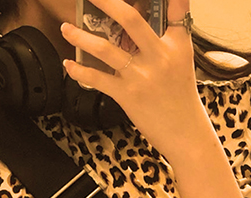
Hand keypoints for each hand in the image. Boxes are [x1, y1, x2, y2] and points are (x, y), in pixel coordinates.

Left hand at [61, 0, 214, 160]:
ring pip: (106, 49)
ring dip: (81, 37)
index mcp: (176, 46)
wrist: (185, 132)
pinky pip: (98, 79)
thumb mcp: (183, 62)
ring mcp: (142, 76)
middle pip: (130, 20)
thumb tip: (149, 22)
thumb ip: (170, 38)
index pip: (174, 10)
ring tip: (65, 28)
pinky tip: (68, 64)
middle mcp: (159, 57)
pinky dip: (80, 71)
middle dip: (106, 2)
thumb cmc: (181, 97)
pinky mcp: (128, 95)